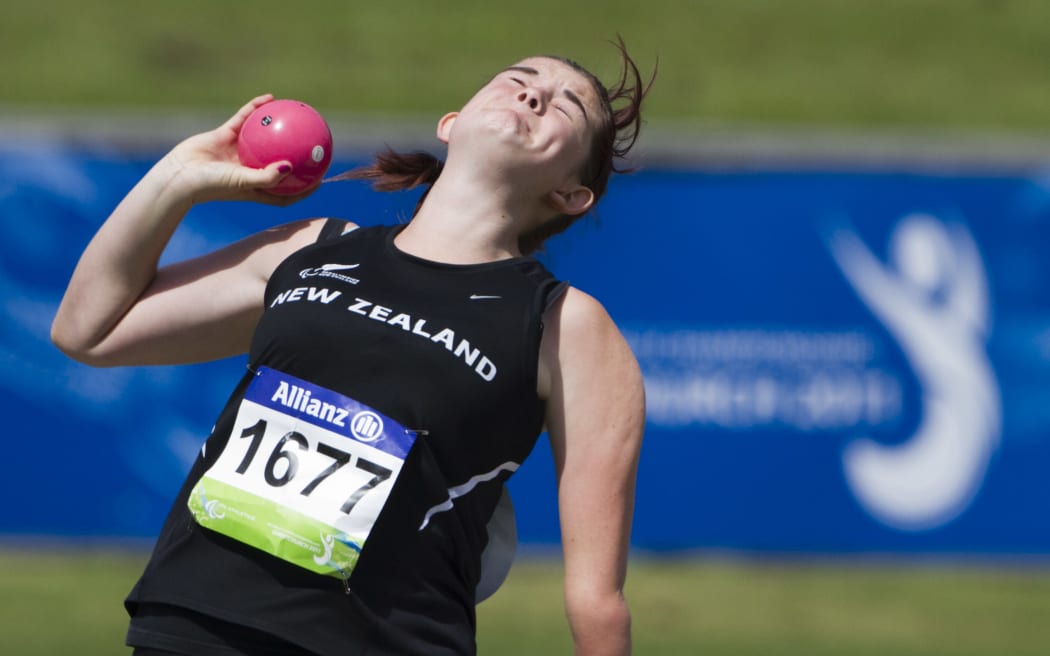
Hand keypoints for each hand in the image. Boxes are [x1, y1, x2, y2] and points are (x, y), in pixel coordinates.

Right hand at [163, 94, 313, 204]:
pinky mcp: (224, 136)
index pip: (286, 192)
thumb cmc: (212, 186)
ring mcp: (237, 153)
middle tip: (313, 142)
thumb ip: (268, 177)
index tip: (320, 178)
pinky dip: (255, 109)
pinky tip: (269, 98)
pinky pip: (244, 120)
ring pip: (263, 138)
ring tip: (296, 113)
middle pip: (278, 163)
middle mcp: (249, 171)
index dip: (304, 188)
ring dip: (278, 127)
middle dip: (295, 154)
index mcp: (256, 188)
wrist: (179, 175)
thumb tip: (290, 166)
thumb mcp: (243, 183)